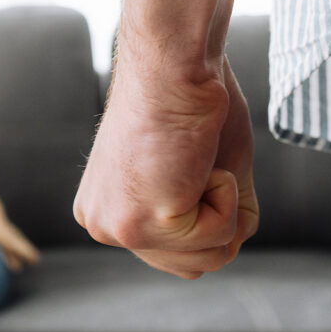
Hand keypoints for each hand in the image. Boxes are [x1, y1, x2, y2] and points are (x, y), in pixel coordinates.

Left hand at [73, 51, 257, 279]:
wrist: (174, 65)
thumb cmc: (191, 102)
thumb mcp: (201, 172)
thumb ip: (203, 214)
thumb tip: (225, 247)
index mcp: (107, 212)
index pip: (176, 255)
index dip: (206, 213)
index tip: (191, 163)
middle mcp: (102, 226)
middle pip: (193, 267)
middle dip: (218, 217)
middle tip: (198, 161)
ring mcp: (118, 230)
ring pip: (211, 258)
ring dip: (224, 205)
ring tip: (196, 160)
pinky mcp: (142, 225)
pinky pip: (220, 235)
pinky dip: (228, 194)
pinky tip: (198, 159)